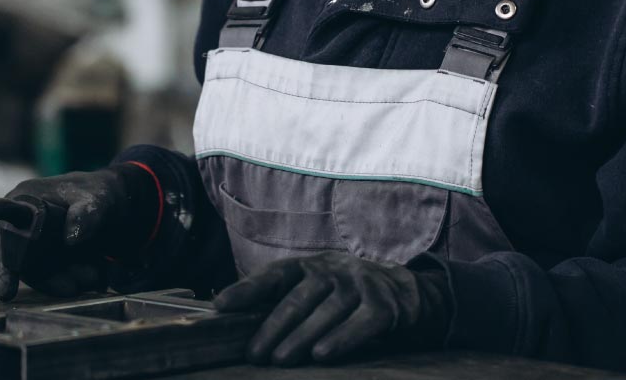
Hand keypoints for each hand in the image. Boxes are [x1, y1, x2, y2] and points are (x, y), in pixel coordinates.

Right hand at [0, 163, 158, 301]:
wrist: (116, 201)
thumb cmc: (97, 192)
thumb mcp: (97, 197)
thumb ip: (86, 213)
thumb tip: (70, 238)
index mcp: (23, 202)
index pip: (5, 236)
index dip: (2, 266)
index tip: (6, 292)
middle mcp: (23, 225)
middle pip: (23, 262)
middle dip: (46, 279)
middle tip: (73, 287)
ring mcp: (36, 244)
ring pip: (40, 272)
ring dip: (62, 282)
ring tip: (91, 280)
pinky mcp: (50, 257)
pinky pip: (54, 274)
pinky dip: (71, 280)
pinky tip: (93, 280)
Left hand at [213, 251, 451, 365]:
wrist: (405, 293)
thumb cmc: (345, 297)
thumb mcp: (315, 290)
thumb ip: (283, 301)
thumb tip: (234, 322)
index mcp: (310, 266)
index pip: (274, 275)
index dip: (246, 289)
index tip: (220, 306)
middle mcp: (334, 270)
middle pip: (299, 297)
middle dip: (273, 327)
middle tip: (254, 353)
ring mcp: (360, 285)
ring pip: (327, 311)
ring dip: (302, 336)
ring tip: (280, 359)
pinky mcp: (384, 306)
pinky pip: (361, 323)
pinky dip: (341, 339)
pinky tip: (323, 355)